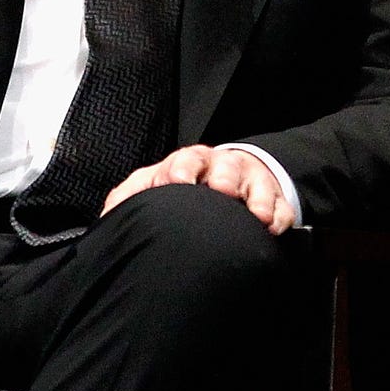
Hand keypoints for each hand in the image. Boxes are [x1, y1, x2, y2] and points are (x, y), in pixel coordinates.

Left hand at [101, 144, 295, 233]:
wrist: (220, 191)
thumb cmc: (179, 194)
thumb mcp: (147, 193)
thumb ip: (126, 201)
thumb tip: (107, 219)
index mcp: (188, 164)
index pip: (184, 161)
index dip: (181, 170)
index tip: (177, 183)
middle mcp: (221, 169)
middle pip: (225, 165)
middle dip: (224, 177)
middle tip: (221, 191)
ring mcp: (250, 184)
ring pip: (257, 184)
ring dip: (257, 199)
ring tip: (257, 217)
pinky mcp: (274, 201)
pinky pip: (281, 207)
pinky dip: (279, 217)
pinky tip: (273, 229)